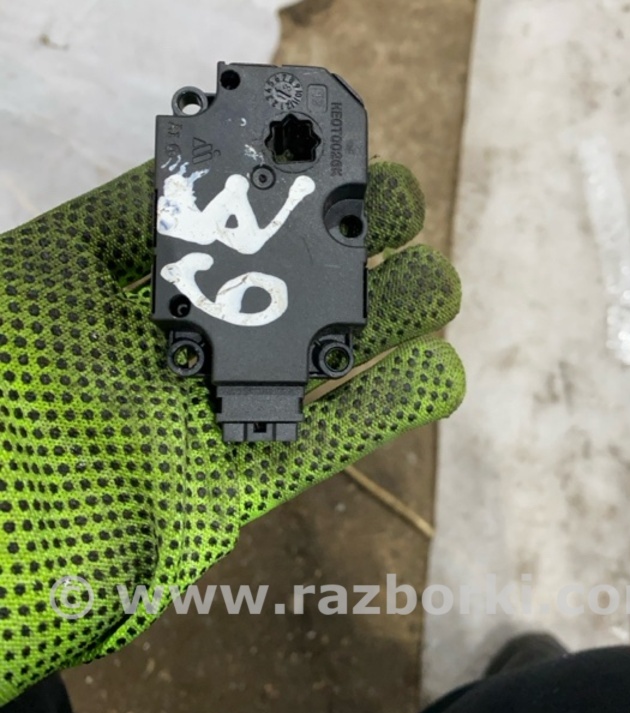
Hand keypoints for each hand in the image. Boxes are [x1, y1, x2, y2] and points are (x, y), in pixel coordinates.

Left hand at [0, 160, 463, 703]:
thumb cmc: (4, 391)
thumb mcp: (45, 277)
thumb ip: (122, 222)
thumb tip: (195, 167)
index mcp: (132, 295)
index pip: (229, 233)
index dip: (287, 198)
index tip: (335, 163)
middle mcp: (180, 351)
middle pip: (283, 293)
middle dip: (345, 248)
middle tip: (399, 209)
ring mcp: (211, 417)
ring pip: (315, 363)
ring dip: (383, 324)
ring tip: (440, 286)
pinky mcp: (234, 485)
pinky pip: (322, 442)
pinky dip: (386, 410)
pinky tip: (440, 373)